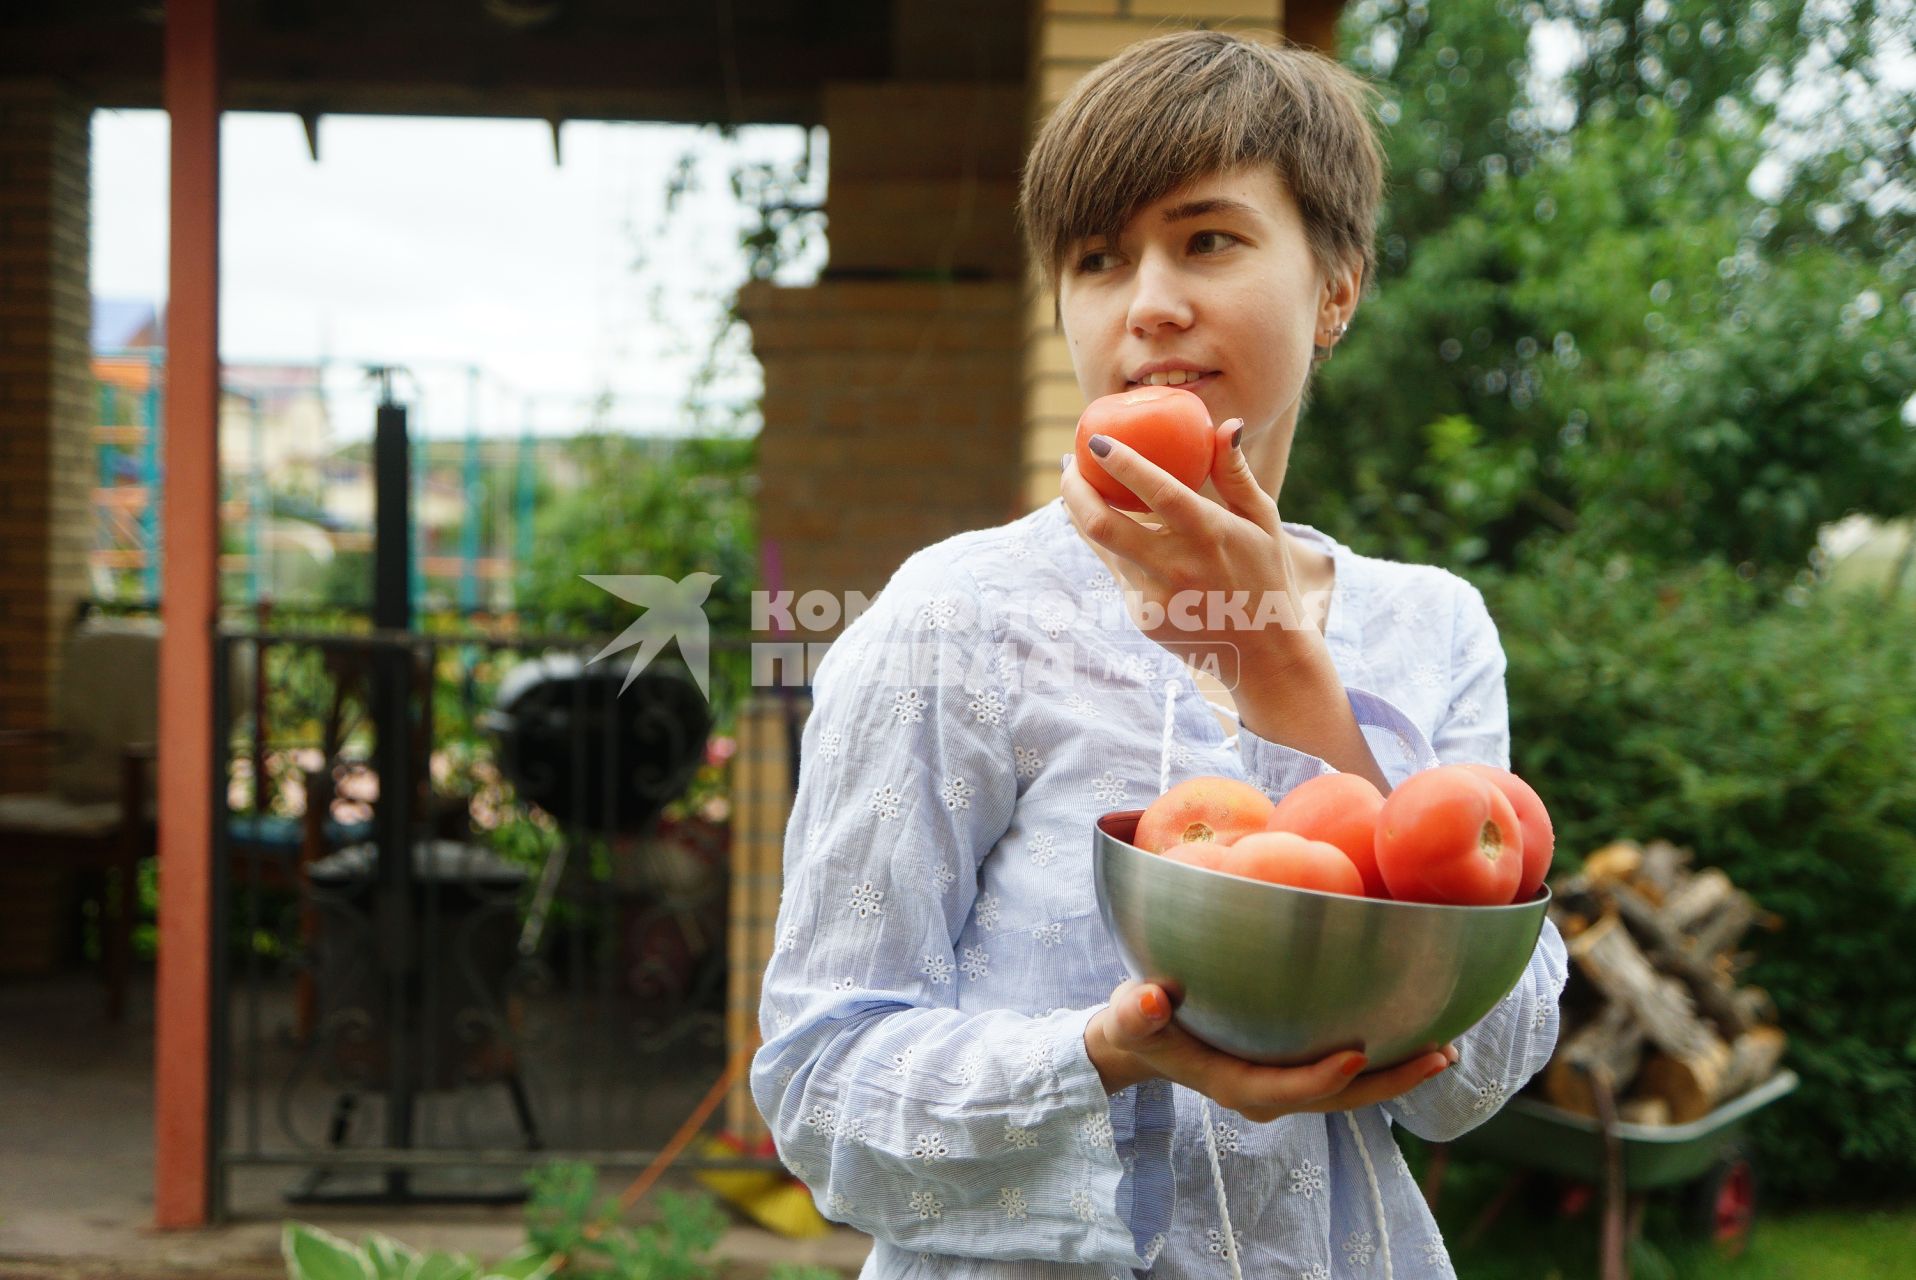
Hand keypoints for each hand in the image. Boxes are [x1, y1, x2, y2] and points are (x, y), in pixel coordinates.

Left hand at [1061, 421, 1320, 675]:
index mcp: (1209, 534)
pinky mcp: (1143, 617)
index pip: (1155, 490)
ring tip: (1076, 487)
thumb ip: (1236, 475)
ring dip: (1080, 514)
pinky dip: (1108, 544)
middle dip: (1074, 490)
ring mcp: (1155, 596)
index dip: (1120, 462)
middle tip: (1068, 465)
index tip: (1093, 439)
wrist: (1264, 655)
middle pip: (1103, 524)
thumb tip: (1226, 424)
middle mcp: (1177, 566)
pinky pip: (1117, 571)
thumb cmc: (1267, 576)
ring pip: (1102, 547)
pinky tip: (1104, 523)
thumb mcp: (1263, 522)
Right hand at [1087, 978, 1457, 1121]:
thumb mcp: (1128, 1016)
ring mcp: (1286, 1083)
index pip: (1284, 1089)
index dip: (1322, 1079)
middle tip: (1439, 1055)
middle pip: (1338, 1098)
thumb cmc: (1139, 1024)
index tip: (1358, 1055)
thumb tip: (1150, 998)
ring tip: (1448, 1049)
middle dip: (1390, 1083)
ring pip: (1351, 1090)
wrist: (1143, 1039)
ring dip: (1400, 1074)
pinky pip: (1347, 1072)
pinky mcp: (1295, 1067)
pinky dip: (1384, 1059)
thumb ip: (1137, 1010)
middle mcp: (1269, 1092)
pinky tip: (1418, 1033)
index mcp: (1234, 1084)